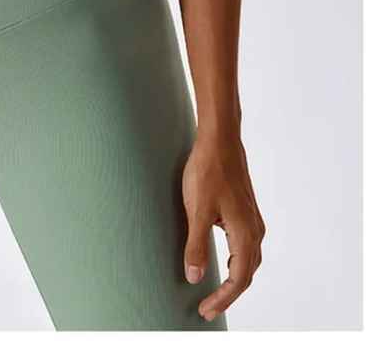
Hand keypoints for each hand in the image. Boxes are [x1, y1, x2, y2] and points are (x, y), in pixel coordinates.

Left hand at [182, 133, 264, 321]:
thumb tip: (195, 277)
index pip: (239, 280)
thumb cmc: (208, 171)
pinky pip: (244, 245)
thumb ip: (196, 246)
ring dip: (234, 278)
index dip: (223, 299)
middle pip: (246, 273)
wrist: (220, 140)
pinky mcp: (245, 209)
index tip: (205, 310)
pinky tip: (223, 259)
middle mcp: (254, 230)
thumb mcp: (197, 210)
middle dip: (228, 294)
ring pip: (248, 259)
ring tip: (215, 290)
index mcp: (245, 234)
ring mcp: (251, 219)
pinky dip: (236, 261)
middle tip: (207, 307)